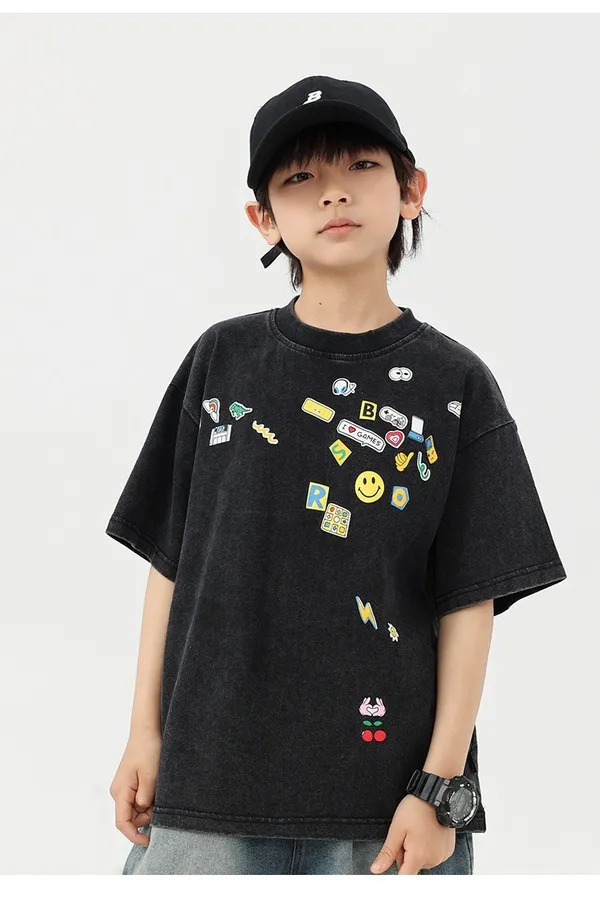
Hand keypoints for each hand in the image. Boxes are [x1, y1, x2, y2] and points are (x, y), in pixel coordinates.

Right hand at [109, 728, 161, 845]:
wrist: (146, 731)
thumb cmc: (148, 750)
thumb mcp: (151, 775)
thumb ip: (145, 797)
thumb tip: (142, 812)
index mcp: (120, 792)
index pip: (122, 823)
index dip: (134, 836)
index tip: (148, 841)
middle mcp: (118, 792)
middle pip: (131, 818)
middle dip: (147, 816)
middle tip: (160, 801)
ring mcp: (123, 788)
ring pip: (136, 810)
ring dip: (149, 807)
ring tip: (159, 789)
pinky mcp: (129, 784)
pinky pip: (138, 800)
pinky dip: (148, 800)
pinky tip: (156, 788)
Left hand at [370, 793, 455, 873]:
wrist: (435, 796)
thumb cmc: (416, 809)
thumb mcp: (396, 828)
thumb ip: (387, 852)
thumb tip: (377, 869)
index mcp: (418, 857)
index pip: (404, 878)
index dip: (396, 871)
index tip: (395, 859)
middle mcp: (433, 860)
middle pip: (412, 867)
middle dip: (405, 854)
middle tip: (405, 835)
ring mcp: (442, 855)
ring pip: (422, 860)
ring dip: (416, 851)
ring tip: (417, 831)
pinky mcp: (448, 850)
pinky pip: (433, 855)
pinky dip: (428, 848)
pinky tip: (427, 833)